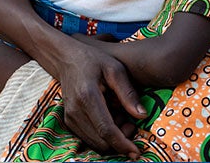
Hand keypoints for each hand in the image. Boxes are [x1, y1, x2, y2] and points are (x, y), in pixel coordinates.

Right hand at [55, 42, 144, 158]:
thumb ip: (128, 92)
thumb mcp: (115, 69)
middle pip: (101, 142)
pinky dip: (103, 136)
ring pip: (95, 143)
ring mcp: (70, 117)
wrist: (66, 58)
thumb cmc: (93, 60)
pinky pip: (89, 138)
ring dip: (112, 140)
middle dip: (120, 142)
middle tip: (131, 125)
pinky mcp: (69, 121)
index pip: (106, 130)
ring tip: (122, 120)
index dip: (122, 144)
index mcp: (87, 96)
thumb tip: (142, 116)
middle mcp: (75, 111)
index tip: (137, 152)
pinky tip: (111, 120)